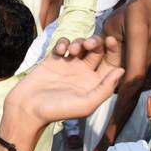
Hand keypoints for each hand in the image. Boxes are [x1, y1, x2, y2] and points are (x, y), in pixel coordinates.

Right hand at [4, 36, 123, 133]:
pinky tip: (60, 51)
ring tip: (72, 49)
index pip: (110, 63)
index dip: (113, 50)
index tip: (110, 40)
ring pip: (81, 44)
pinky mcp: (54, 60)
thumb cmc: (58, 110)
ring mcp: (68, 65)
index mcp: (94, 84)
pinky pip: (63, 44)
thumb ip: (105, 88)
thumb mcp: (86, 104)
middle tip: (89, 44)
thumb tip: (122, 70)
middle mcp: (83, 73)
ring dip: (79, 42)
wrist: (28, 108)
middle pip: (97, 50)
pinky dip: (63, 42)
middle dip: (95, 42)